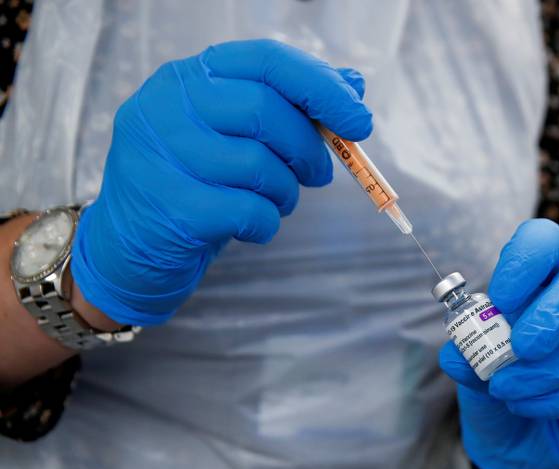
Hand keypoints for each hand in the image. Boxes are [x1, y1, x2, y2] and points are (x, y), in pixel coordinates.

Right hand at [70, 40, 371, 324]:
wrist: (131, 250)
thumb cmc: (195, 186)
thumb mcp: (236, 139)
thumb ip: (290, 108)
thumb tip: (354, 85)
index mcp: (188, 78)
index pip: (266, 60)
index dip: (322, 87)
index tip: (359, 121)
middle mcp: (165, 106)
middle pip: (265, 109)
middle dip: (308, 148)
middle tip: (319, 175)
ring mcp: (159, 155)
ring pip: (258, 164)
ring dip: (286, 192)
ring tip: (276, 202)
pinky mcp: (168, 206)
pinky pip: (247, 211)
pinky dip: (266, 224)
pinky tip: (252, 227)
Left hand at [439, 220, 558, 468]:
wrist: (517, 440)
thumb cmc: (499, 381)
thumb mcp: (471, 366)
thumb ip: (466, 354)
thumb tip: (457, 353)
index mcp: (543, 275)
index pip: (546, 241)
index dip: (526, 260)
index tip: (500, 296)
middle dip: (551, 316)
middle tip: (519, 346)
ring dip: (541, 373)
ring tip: (503, 388)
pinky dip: (551, 401)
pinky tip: (525, 405)